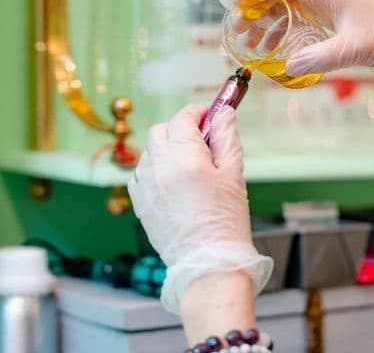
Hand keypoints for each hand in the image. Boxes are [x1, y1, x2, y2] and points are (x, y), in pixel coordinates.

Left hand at [128, 104, 271, 313]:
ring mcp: (145, 186)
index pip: (184, 118)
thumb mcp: (234, 174)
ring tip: (187, 165)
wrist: (209, 263)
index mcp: (186, 160)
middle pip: (161, 130)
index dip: (197, 111)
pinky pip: (141, 172)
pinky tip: (172, 181)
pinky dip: (154, 168)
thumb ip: (227, 137)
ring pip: (149, 150)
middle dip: (180, 128)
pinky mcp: (139, 202)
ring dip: (166, 148)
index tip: (208, 113)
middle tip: (199, 140)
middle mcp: (160, 169)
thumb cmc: (226, 221)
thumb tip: (224, 112)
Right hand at [219, 0, 373, 109]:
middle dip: (254, 10)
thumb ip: (321, 57)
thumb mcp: (354, 49)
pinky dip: (278, 32)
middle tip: (237, 30)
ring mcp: (323, 7)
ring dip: (264, 23)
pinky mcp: (326, 21)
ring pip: (284, 8)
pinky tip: (269, 47)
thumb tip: (288, 67)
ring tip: (248, 43)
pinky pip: (294, 21)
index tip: (233, 0)